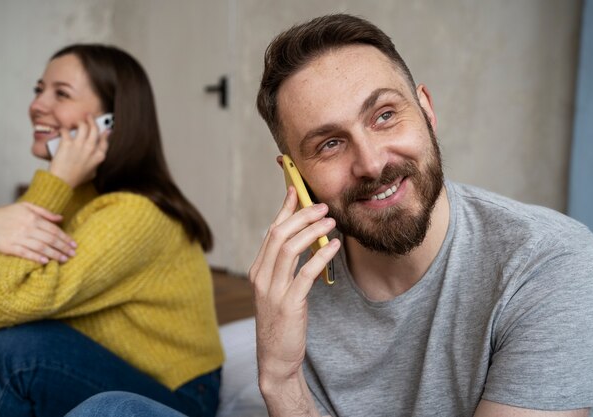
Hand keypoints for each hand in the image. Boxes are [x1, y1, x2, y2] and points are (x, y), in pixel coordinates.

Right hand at [0, 203, 75, 263]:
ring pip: (41, 247)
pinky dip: (37, 257)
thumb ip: (44, 212)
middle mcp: (27, 228)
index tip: (74, 244)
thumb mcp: (26, 207)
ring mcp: (18, 238)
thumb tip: (61, 218)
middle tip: (73, 254)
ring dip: (54, 254)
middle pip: (50, 239)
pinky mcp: (9, 247)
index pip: (53, 230)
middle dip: (63, 247)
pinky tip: (46, 261)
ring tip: (64, 259)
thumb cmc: (7, 213)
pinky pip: (26, 253)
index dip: (65, 238)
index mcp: (32, 218)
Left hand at [49, 114, 109, 187]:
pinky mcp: (67, 143)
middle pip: (95, 129)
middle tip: (89, 117)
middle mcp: (91, 148)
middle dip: (92, 121)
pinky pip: (66, 130)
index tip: (106, 130)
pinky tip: (63, 130)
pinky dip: (64, 129)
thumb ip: (96, 162)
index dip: (105, 133)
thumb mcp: (93, 173)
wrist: (62, 181)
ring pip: (83, 126)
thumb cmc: (76, 179)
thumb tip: (97, 155)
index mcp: (99, 156)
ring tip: (77, 121)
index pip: (104, 141)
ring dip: (80, 122)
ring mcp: (79, 145)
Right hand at [249, 187, 339, 391]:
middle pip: (279, 234)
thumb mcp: (279, 288)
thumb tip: (306, 237)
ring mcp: (272, 290)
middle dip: (301, 215)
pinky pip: (305, 273)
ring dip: (312, 231)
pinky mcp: (289, 304)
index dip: (284, 208)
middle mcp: (261, 276)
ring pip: (289, 249)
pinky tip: (334, 247)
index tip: (297, 190)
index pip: (271, 231)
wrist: (276, 358)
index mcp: (258, 269)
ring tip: (331, 221)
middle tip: (323, 206)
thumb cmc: (281, 321)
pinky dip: (321, 256)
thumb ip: (287, 265)